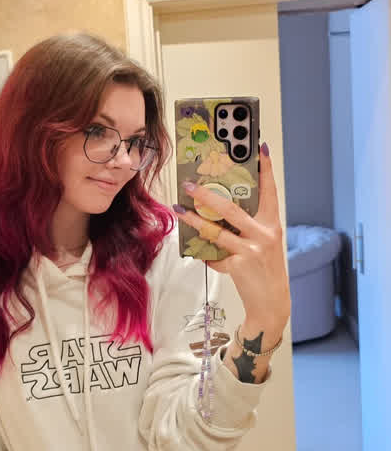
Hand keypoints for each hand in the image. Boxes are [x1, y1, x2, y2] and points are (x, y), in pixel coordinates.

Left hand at [173, 143, 290, 327]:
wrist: (272, 302)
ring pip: (216, 231)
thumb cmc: (266, 269)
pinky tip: (200, 252)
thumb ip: (248, 226)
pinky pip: (215, 256)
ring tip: (179, 209)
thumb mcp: (265, 243)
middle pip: (231, 209)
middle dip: (208, 194)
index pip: (270, 191)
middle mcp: (264, 234)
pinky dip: (206, 254)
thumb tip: (220, 210)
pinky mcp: (238, 266)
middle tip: (189, 184)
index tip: (259, 147)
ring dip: (194, 220)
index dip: (265, 169)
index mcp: (272, 225)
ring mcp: (251, 250)